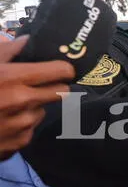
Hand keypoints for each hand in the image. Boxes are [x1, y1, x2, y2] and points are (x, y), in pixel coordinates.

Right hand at [0, 36, 73, 159]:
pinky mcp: (16, 145)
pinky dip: (19, 126)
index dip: (63, 69)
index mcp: (13, 79)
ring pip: (42, 111)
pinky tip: (0, 122)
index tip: (60, 69)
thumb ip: (6, 51)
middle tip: (34, 84)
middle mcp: (23, 103)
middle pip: (61, 92)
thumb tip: (28, 40)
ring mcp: (21, 126)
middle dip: (51, 87)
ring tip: (6, 105)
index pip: (61, 72)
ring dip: (32, 107)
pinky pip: (29, 131)